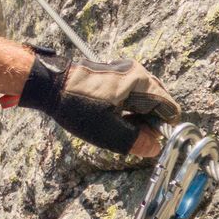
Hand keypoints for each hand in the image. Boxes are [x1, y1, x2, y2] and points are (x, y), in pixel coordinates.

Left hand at [2, 47, 179, 156]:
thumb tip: (155, 147)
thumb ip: (136, 141)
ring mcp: (124, 71)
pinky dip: (128, 108)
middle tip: (131, 135)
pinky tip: (112, 117)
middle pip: (159, 102)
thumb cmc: (77, 106)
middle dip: (149, 122)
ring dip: (138, 116)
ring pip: (145, 99)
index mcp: (140, 82)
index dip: (162, 128)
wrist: (49, 84)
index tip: (147, 140)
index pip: (169, 107)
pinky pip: (132, 94)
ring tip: (118, 127)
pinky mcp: (114, 74)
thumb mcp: (108, 132)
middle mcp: (136, 72)